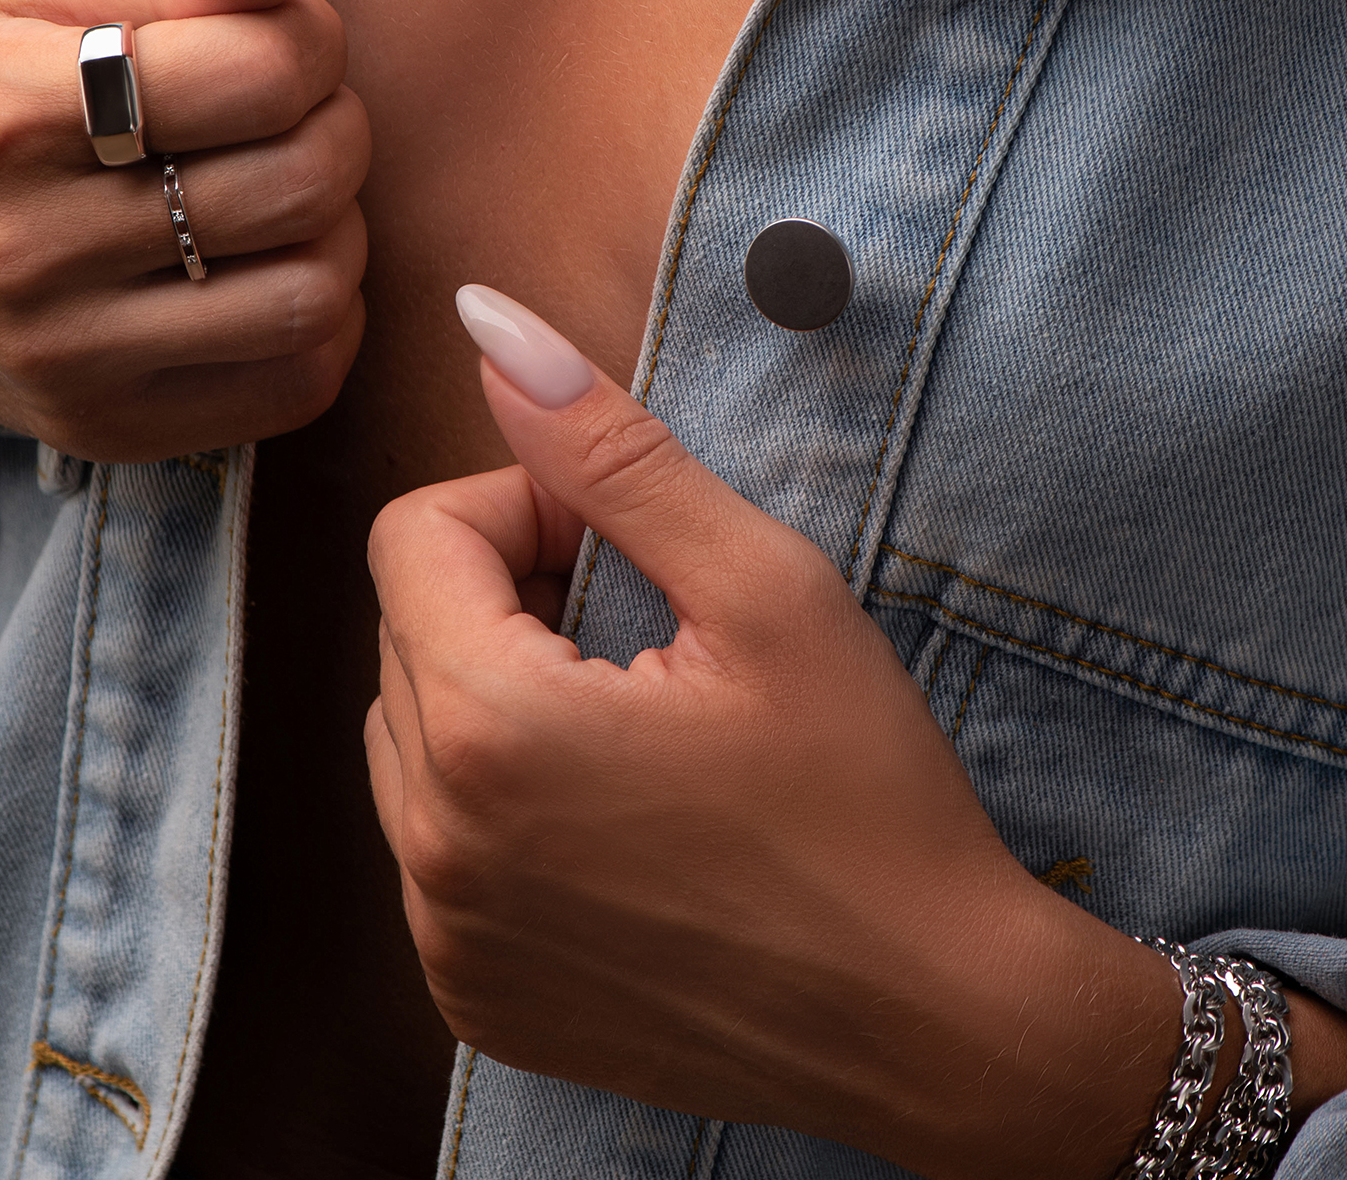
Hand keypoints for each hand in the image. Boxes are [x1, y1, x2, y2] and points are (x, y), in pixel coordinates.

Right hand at [0, 0, 367, 483]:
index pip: (256, 70)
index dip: (309, 37)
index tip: (281, 35)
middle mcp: (17, 249)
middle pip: (300, 181)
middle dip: (335, 124)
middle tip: (292, 110)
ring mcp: (62, 358)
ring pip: (314, 290)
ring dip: (337, 225)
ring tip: (283, 189)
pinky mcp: (106, 428)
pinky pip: (301, 380)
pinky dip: (324, 317)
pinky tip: (271, 268)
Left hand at [368, 288, 1346, 1178]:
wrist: (937, 1021)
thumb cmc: (866, 795)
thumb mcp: (761, 587)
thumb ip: (609, 449)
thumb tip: (488, 326)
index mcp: (488, 727)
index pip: (413, 533)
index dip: (523, 507)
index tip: (628, 548)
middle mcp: (431, 844)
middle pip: (408, 631)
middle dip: (513, 596)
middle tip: (650, 630)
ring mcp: (444, 935)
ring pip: (412, 734)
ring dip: (501, 693)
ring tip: (638, 719)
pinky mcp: (473, 996)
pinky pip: (435, 845)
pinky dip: (503, 804)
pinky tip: (624, 817)